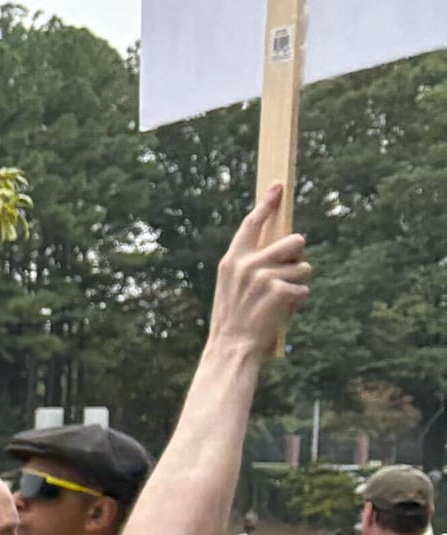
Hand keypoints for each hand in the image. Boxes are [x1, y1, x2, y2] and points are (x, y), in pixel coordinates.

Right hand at [208, 184, 311, 361]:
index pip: (252, 224)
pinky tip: (281, 312)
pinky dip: (298, 302)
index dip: (267, 204)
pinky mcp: (279, 290)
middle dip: (298, 256)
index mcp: (232, 260)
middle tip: (286, 274)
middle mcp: (247, 264)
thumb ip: (253, 263)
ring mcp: (263, 277)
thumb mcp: (234, 285)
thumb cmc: (235, 318)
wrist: (231, 347)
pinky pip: (304, 289)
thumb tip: (290, 244)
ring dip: (298, 283)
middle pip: (295, 241)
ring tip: (279, 300)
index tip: (278, 186)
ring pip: (304, 267)